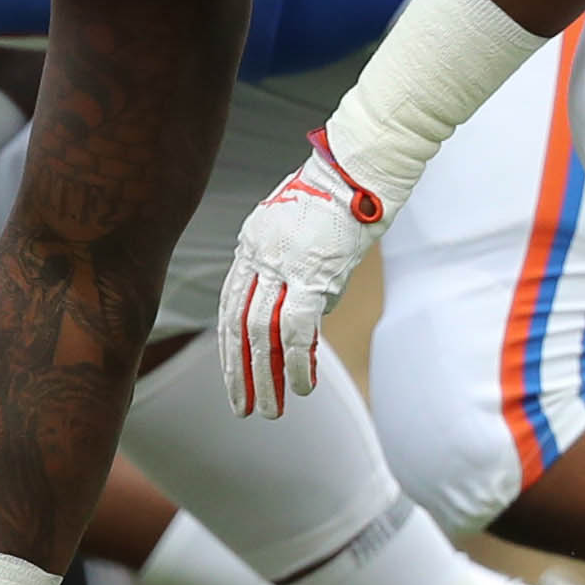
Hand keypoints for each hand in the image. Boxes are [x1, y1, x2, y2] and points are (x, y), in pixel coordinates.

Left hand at [220, 130, 387, 416]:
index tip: (232, 378)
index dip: (228, 347)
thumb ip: (285, 272)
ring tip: (269, 411)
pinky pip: (295, 329)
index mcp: (249, 245)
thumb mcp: (295, 233)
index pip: (227, 306)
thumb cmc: (335, 202)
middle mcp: (256, 257)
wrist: (358, 174)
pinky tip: (301, 389)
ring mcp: (281, 266)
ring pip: (260, 332)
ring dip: (265, 377)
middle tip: (242, 409)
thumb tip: (293, 318)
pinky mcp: (312, 275)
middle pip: (236, 324)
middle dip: (238, 372)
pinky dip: (296, 363)